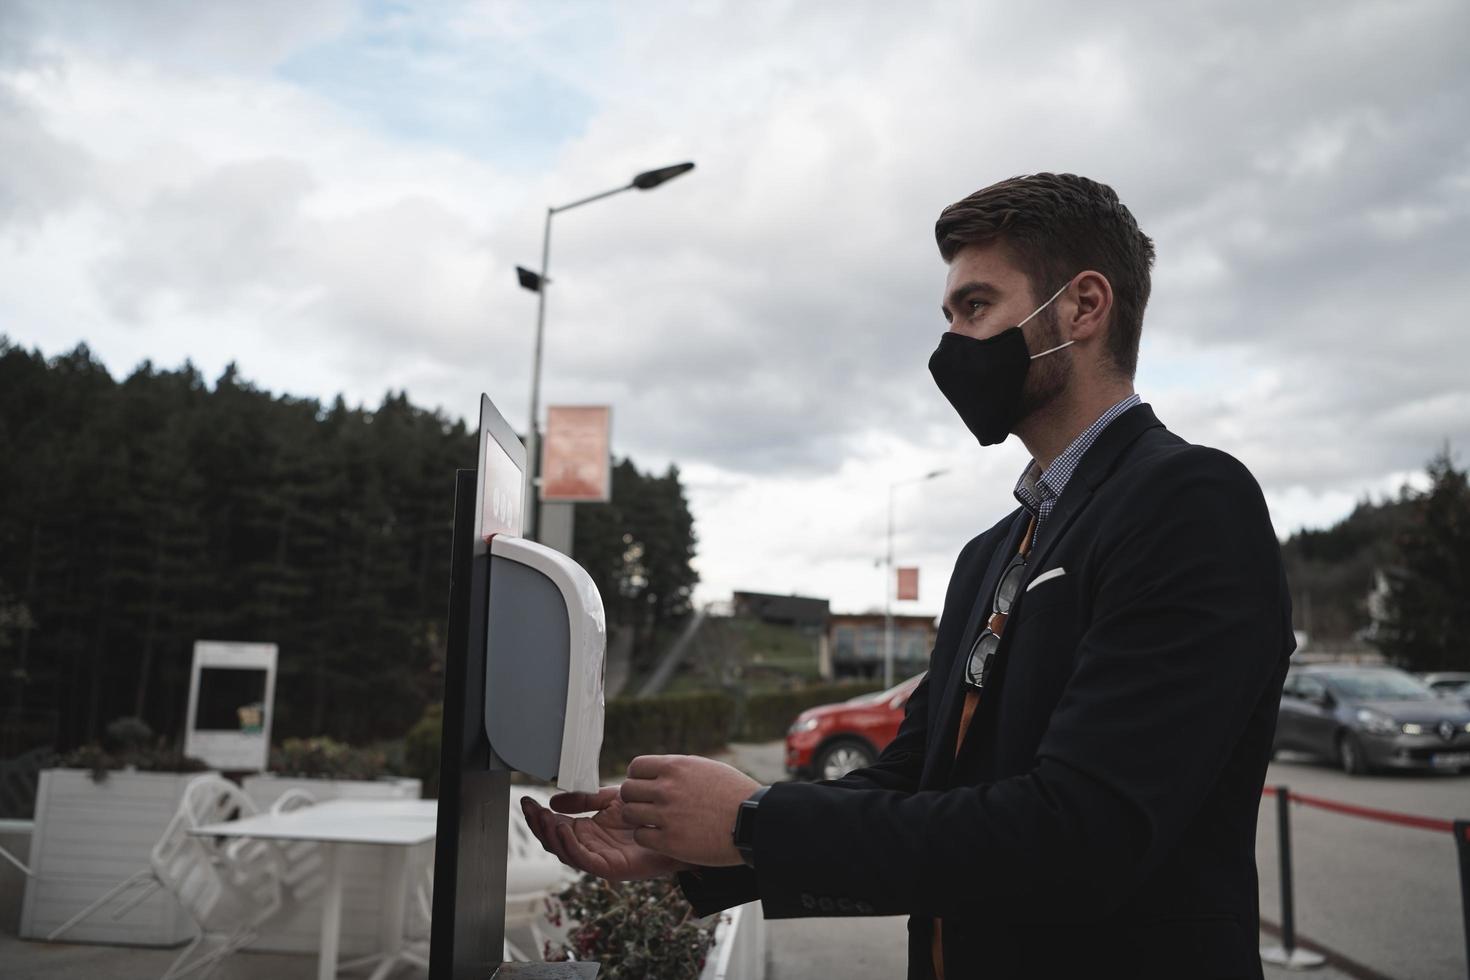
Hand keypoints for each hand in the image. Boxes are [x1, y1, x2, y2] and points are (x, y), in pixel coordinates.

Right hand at [520, 788, 691, 881]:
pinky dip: (572, 847)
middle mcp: (592, 847)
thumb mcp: (613, 799)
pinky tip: (565, 830)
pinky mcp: (613, 869)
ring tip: (543, 817)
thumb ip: (585, 799)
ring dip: (551, 836)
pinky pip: (586, 861)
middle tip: (529, 808)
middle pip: (556, 842)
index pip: (556, 826)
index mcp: (589, 832)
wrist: (682, 827)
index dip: (540, 815)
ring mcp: (601, 860)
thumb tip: (554, 800)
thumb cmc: (650, 814)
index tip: (526, 800)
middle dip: (539, 826)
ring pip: (566, 853)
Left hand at [618, 755, 760, 867]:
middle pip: (627, 791)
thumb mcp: (707, 769)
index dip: (637, 779)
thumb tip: (660, 771)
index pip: (635, 767)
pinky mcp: (670, 841)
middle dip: (635, 800)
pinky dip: (647, 838)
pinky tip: (661, 837)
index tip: (646, 789)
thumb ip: (680, 769)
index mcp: (676, 767)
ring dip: (638, 819)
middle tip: (648, 808)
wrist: (754, 822)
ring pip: (629, 814)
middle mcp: (667, 788)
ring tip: (653, 824)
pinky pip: (640, 836)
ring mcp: (666, 815)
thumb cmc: (736, 794)